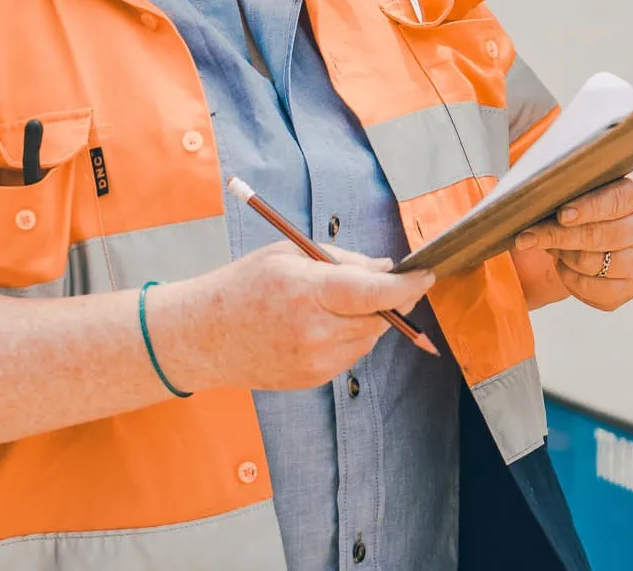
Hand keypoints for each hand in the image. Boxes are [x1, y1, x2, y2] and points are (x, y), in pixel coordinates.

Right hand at [151, 242, 434, 393]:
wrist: (205, 337)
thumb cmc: (244, 285)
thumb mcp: (288, 253)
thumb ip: (342, 259)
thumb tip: (387, 267)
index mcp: (306, 291)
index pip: (373, 291)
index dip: (407, 284)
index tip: (427, 274)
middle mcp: (313, 331)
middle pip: (378, 316)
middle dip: (390, 298)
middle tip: (386, 281)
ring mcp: (314, 361)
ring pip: (369, 337)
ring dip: (368, 318)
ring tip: (332, 303)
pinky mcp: (313, 379)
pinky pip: (351, 354)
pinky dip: (349, 337)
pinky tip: (319, 325)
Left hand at [512, 178, 632, 311]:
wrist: (594, 235)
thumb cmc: (581, 208)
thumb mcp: (577, 192)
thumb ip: (563, 194)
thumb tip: (532, 208)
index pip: (614, 201)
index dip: (587, 209)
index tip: (561, 215)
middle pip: (600, 236)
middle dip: (559, 236)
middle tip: (528, 237)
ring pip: (592, 264)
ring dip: (564, 257)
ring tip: (552, 247)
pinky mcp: (632, 286)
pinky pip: (593, 290)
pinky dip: (570, 280)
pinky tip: (565, 267)